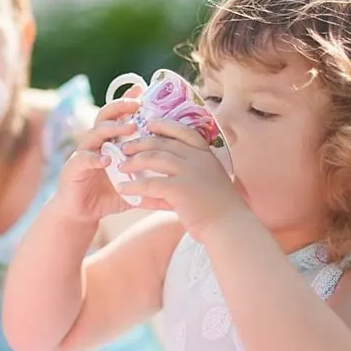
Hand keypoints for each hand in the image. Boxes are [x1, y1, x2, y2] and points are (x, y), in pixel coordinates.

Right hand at [53, 88, 144, 223]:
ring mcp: (82, 154)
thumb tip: (179, 180)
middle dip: (120, 107)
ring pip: (94, 134)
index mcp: (109, 142)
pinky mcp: (72, 169)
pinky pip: (83, 159)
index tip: (143, 90)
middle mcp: (94, 143)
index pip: (118, 116)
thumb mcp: (133, 184)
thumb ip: (150, 177)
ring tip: (129, 128)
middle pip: (104, 116)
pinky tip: (106, 160)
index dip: (128, 101)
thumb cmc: (107, 195)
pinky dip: (95, 158)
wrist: (81, 214)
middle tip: (137, 104)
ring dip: (111, 129)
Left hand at [116, 118, 249, 238]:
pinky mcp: (180, 188)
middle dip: (140, 143)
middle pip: (162, 143)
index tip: (149, 123)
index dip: (165, 126)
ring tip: (121, 167)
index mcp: (205, 155)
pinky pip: (149, 183)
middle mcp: (197, 158)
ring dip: (133, 161)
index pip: (183, 131)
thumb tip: (146, 196)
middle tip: (125, 148)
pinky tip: (122, 189)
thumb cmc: (217, 211)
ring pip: (154, 157)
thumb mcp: (200, 189)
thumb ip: (174, 187)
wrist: (230, 226)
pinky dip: (133, 186)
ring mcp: (189, 171)